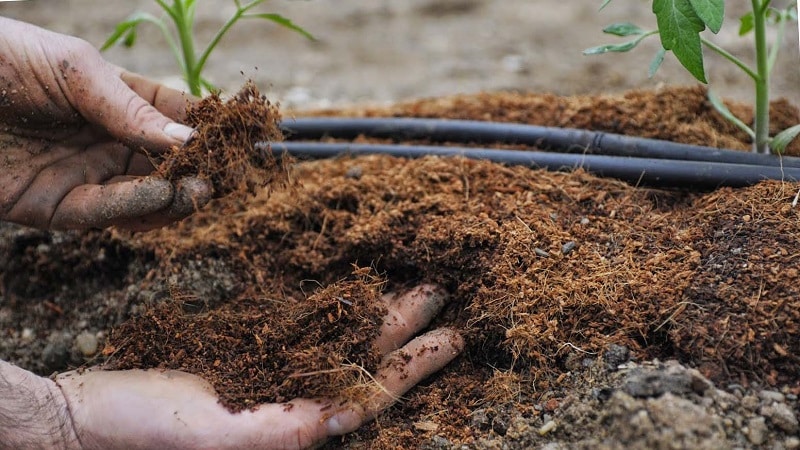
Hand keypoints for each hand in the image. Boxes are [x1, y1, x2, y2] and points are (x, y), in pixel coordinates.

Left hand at [0, 18, 209, 230]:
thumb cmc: (1, 58)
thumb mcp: (74, 69)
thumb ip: (129, 108)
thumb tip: (190, 138)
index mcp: (113, 99)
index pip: (173, 118)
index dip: (208, 128)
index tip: (241, 139)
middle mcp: (104, 140)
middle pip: (165, 164)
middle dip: (197, 171)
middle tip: (224, 176)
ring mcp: (81, 175)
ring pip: (141, 197)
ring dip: (172, 196)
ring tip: (198, 189)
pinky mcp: (52, 207)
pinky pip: (101, 214)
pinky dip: (131, 208)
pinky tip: (156, 195)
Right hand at [54, 285, 462, 449]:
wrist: (91, 414)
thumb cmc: (143, 432)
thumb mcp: (217, 435)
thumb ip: (284, 429)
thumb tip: (346, 414)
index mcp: (296, 426)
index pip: (372, 394)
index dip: (415, 368)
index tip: (452, 338)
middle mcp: (294, 400)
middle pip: (365, 361)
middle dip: (408, 331)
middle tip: (442, 293)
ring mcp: (274, 376)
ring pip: (340, 340)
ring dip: (378, 315)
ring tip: (412, 287)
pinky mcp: (249, 354)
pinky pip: (304, 328)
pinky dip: (333, 309)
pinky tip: (350, 294)